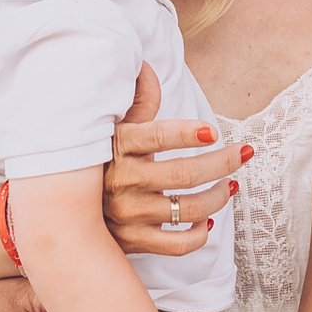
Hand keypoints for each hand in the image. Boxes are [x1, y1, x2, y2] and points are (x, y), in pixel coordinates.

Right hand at [103, 61, 250, 259]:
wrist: (67, 210)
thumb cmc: (101, 161)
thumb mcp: (114, 128)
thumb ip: (137, 102)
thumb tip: (146, 66)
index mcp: (119, 147)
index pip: (157, 137)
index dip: (187, 133)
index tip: (213, 130)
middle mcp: (123, 181)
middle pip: (184, 175)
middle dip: (222, 163)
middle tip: (244, 152)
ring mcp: (129, 215)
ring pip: (188, 209)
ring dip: (218, 197)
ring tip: (229, 185)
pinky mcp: (134, 241)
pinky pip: (178, 245)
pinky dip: (200, 234)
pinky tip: (207, 220)